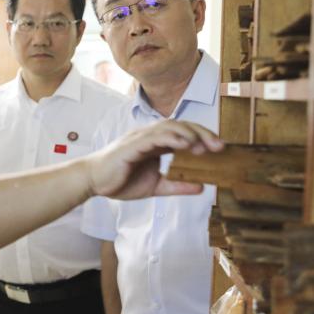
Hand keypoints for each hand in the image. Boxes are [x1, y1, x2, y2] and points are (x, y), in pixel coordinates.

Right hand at [86, 120, 221, 199]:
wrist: (93, 183)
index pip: (184, 134)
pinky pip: (155, 136)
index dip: (203, 138)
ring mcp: (141, 137)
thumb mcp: (155, 186)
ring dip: (190, 134)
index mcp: (156, 143)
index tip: (220, 150)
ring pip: (171, 126)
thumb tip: (201, 188)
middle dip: (203, 133)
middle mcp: (150, 136)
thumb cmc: (119, 181)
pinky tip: (185, 144)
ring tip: (204, 147)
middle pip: (182, 125)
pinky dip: (172, 138)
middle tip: (220, 147)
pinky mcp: (132, 144)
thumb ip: (177, 185)